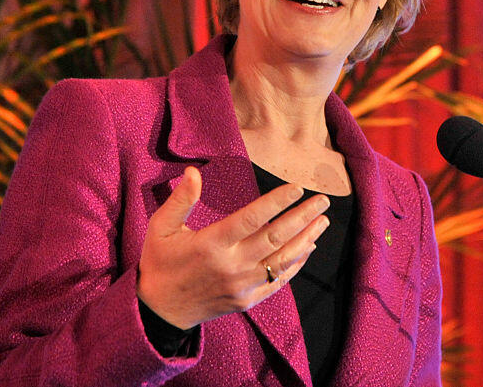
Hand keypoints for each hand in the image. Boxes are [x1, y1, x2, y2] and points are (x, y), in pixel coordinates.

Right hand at [136, 165, 329, 329]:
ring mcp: (242, 286)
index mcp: (211, 244)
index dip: (276, 202)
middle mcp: (231, 265)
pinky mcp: (247, 300)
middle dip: (302, 217)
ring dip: (306, 239)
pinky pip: (278, 281)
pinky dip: (296, 264)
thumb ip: (180, 200)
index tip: (297, 188)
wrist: (159, 311)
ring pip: (282, 260)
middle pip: (276, 237)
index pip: (251, 218)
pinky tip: (308, 248)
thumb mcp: (161, 227)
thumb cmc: (160, 262)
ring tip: (322, 221)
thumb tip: (193, 171)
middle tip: (322, 200)